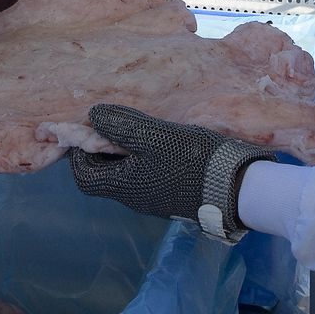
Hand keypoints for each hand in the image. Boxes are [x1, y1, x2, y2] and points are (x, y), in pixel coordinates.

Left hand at [69, 104, 276, 242]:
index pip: (83, 177)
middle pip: (104, 175)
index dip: (79, 154)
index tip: (90, 129)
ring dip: (126, 153)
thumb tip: (93, 115)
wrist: (235, 187)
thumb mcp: (155, 136)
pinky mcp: (172, 194)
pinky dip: (144, 159)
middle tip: (115, 124)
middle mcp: (134, 197)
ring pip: (127, 174)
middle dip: (104, 149)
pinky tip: (159, 142)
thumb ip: (122, 125)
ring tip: (138, 129)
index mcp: (124, 186)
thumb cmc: (191, 160)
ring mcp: (154, 198)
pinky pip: (147, 176)